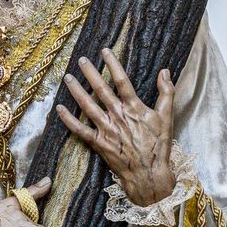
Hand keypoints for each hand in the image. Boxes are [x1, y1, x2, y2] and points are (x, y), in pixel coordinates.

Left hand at [57, 49, 176, 207]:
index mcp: (134, 108)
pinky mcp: (99, 143)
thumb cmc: (158, 147)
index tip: (104, 51)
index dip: (112, 64)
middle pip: (100, 89)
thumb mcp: (167, 118)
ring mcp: (106, 129)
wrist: (149, 174)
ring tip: (67, 77)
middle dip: (90, 72)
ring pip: (87, 105)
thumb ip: (166, 93)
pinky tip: (59, 108)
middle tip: (81, 59)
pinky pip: (80, 130)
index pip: (121, 80)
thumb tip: (165, 71)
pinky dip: (68, 119)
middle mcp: (117, 115)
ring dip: (76, 90)